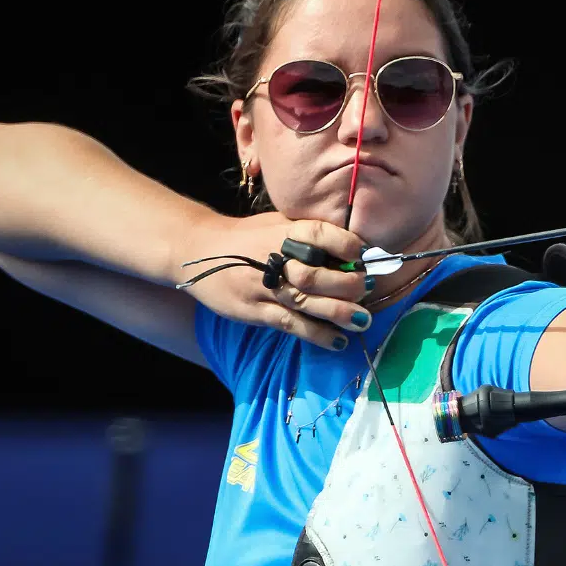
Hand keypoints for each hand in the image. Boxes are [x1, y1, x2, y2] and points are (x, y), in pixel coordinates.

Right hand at [179, 212, 373, 350]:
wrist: (197, 251)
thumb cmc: (247, 238)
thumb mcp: (276, 224)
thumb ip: (308, 234)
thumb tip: (355, 250)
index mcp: (283, 231)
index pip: (320, 234)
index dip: (347, 245)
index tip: (362, 255)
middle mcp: (274, 258)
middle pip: (318, 274)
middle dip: (350, 284)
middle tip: (367, 289)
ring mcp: (263, 286)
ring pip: (307, 302)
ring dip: (340, 313)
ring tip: (362, 320)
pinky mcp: (254, 310)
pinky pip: (291, 324)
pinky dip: (317, 335)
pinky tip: (338, 342)